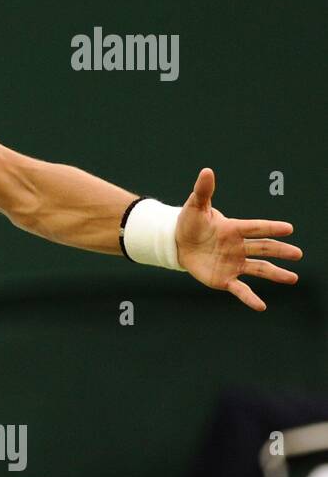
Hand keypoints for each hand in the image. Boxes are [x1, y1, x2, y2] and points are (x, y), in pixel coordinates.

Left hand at [176, 168, 301, 310]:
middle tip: (298, 254)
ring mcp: (234, 263)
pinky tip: (261, 306)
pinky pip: (240, 289)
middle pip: (263, 248)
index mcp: (234, 229)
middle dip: (280, 251)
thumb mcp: (195, 206)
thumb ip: (203, 191)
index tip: (288, 228)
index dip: (270, 228)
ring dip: (275, 274)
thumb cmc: (189, 223)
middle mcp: (239, 247)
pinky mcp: (225, 279)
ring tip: (293, 278)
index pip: (255, 228)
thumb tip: (207, 170)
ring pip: (259, 269)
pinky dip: (250, 297)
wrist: (178, 244)